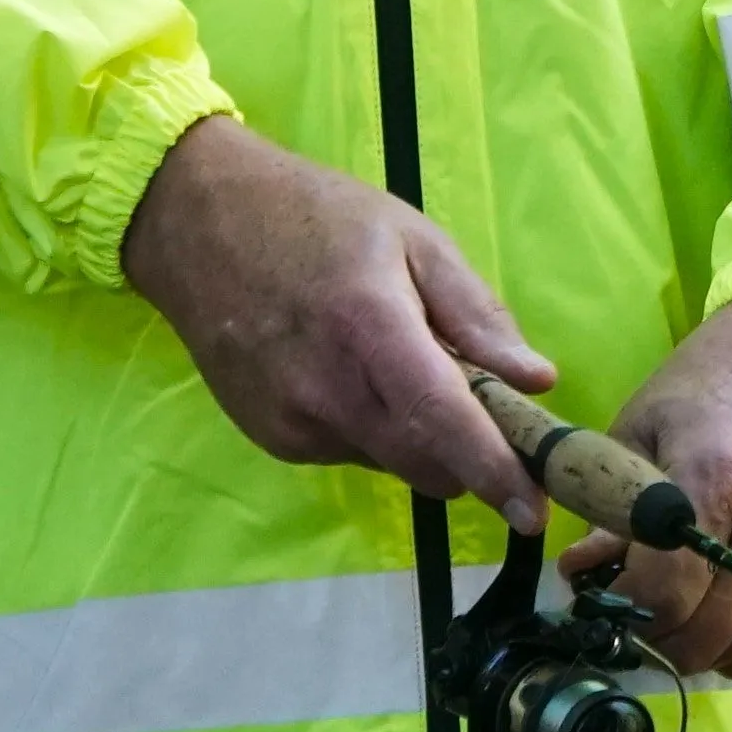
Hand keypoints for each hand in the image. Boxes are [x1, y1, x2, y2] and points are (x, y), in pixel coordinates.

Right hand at [118, 117, 554, 518]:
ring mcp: (291, 421)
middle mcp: (326, 389)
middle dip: (468, 455)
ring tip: (400, 366)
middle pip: (424, 462)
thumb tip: (536, 380)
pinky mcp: (270, 438)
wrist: (196, 223)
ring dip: (417, 437)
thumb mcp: (413, 238)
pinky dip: (371, 429)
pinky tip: (351, 374)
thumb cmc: (317, 217)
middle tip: (486, 410)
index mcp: (370, 326)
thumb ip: (476, 313)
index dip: (493, 471)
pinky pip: (348, 453)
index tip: (533, 513)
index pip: (442, 419)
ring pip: (389, 462)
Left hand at [559, 300, 731, 679]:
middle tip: (627, 613)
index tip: (598, 599)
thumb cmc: (718, 381)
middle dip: (649, 636)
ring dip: (692, 645)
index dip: (620, 610)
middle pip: (699, 638)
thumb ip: (610, 507)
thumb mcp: (645, 426)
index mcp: (715, 489)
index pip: (663, 596)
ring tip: (669, 609)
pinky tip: (712, 614)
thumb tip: (581, 572)